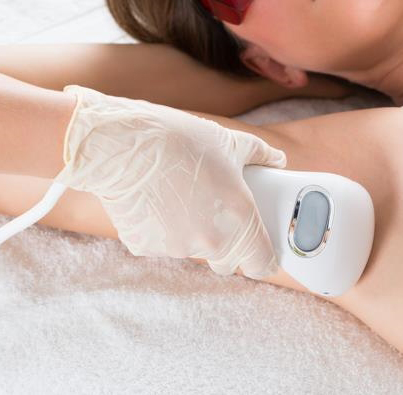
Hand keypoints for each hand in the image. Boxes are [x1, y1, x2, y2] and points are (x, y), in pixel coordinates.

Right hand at [54, 85, 286, 278]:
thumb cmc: (181, 139)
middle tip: (217, 213)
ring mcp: (177, 247)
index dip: (264, 259)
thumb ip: (259, 154)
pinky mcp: (146, 248)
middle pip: (227, 262)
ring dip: (191, 232)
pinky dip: (160, 229)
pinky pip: (160, 243)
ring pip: (192, 250)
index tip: (259, 250)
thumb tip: (277, 158)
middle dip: (227, 246)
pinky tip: (156, 199)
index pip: (263, 264)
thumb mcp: (228, 141)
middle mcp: (212, 240)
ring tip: (180, 195)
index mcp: (239, 217)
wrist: (125, 145)